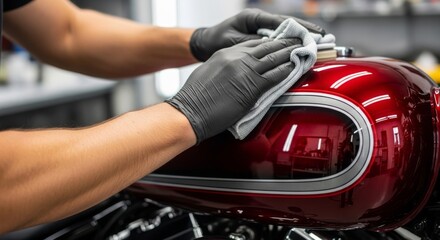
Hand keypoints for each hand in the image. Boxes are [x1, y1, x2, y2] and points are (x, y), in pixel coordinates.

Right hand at [167, 38, 299, 142]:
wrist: (190, 112)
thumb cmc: (194, 98)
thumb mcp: (208, 72)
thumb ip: (224, 67)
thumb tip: (234, 70)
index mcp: (225, 53)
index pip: (253, 44)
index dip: (269, 42)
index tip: (279, 42)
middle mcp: (236, 58)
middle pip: (266, 47)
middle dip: (284, 44)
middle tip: (297, 41)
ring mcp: (245, 71)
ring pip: (274, 58)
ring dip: (290, 54)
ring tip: (302, 51)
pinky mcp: (252, 87)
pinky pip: (275, 76)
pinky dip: (288, 71)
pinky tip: (296, 68)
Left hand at [189, 8, 324, 60]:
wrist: (206, 43)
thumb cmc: (217, 40)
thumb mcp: (234, 42)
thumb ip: (254, 44)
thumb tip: (274, 46)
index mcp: (254, 17)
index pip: (282, 22)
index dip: (300, 28)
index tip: (314, 34)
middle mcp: (260, 21)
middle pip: (288, 25)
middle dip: (306, 32)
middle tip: (324, 38)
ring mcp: (260, 29)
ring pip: (285, 32)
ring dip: (301, 38)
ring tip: (319, 43)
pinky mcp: (260, 38)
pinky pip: (278, 40)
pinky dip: (289, 45)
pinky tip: (300, 50)